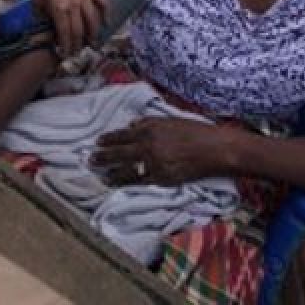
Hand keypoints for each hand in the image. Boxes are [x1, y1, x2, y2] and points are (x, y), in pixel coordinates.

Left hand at [33, 0, 106, 57]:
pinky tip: (107, 23)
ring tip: (93, 44)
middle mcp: (74, 5)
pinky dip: (107, 14)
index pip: (65, 33)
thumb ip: (41, 18)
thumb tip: (44, 32)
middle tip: (78, 53)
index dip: (66, 46)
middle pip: (79, 31)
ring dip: (93, 34)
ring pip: (93, 20)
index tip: (66, 54)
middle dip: (79, 45)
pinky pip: (103, 3)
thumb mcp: (36, 1)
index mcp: (59, 9)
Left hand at [93, 117, 234, 186]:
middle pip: (119, 153)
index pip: (123, 135)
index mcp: (149, 129)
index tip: (98, 141)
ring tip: (102, 175)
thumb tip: (131, 125)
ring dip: (112, 173)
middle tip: (90, 160)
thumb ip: (149, 122)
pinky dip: (128, 183)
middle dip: (103, 157)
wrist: (214, 149)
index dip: (109, 139)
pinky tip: (119, 184)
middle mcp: (148, 146)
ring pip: (126, 170)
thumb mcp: (170, 120)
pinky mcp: (161, 178)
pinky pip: (140, 181)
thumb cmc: (195, 131)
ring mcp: (153, 164)